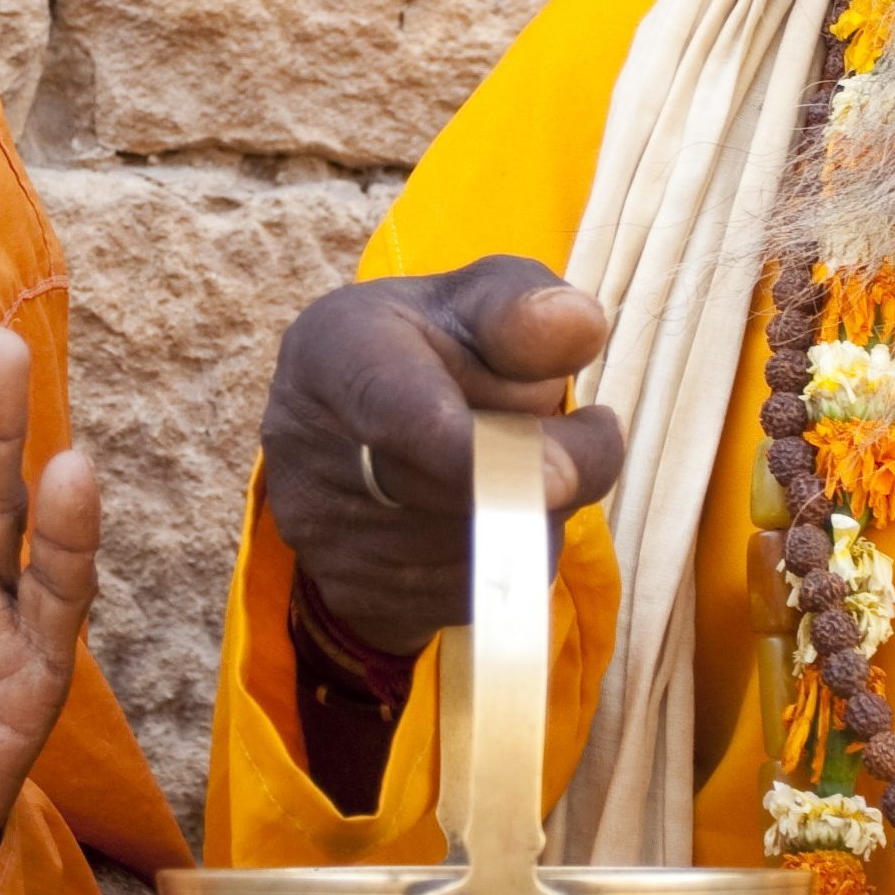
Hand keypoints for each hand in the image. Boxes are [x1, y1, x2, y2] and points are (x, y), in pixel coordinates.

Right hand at [256, 258, 623, 656]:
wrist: (364, 428)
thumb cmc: (437, 345)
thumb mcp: (476, 301)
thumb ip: (526, 308)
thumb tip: (581, 325)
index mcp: (334, 351)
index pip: (395, 411)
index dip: (475, 452)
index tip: (564, 478)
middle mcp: (306, 447)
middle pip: (460, 490)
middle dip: (551, 465)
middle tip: (588, 429)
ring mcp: (321, 533)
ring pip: (483, 549)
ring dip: (536, 510)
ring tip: (520, 461)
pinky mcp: (354, 593)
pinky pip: (476, 593)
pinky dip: (509, 554)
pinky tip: (494, 509)